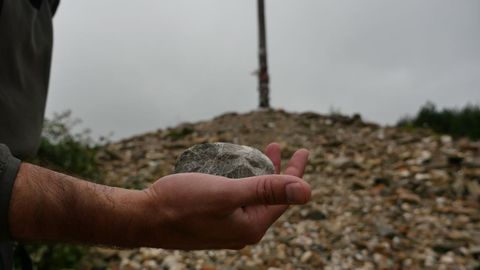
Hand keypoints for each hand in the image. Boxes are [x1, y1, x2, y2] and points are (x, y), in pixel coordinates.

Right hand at [141, 143, 309, 248]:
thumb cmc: (181, 203)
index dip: (295, 173)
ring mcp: (226, 229)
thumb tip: (308, 191)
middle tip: (277, 147)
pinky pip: (236, 202)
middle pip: (268, 199)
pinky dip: (242, 184)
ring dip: (258, 176)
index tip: (302, 151)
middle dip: (277, 172)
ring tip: (257, 155)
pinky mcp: (212, 223)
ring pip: (251, 199)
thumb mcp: (227, 193)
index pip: (283, 199)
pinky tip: (235, 173)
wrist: (143, 218)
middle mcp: (241, 232)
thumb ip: (266, 190)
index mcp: (250, 227)